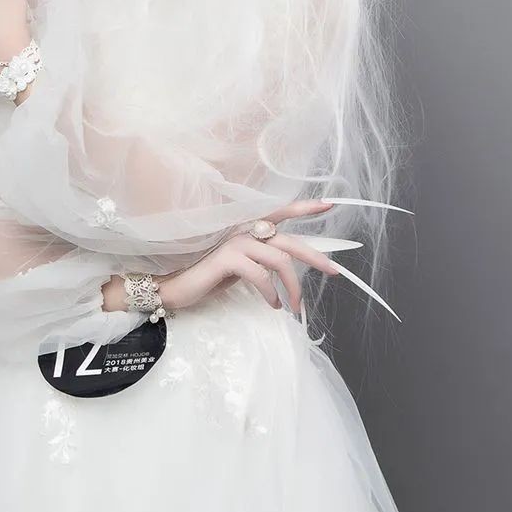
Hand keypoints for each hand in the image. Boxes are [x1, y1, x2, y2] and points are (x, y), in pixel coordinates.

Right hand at [160, 199, 341, 314]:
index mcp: (250, 231)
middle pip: (290, 241)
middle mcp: (245, 231)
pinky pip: (261, 275)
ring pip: (280, 260)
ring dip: (293, 287)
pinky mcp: (228, 258)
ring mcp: (236, 242)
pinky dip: (271, 293)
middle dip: (316, 256)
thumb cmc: (210, 278)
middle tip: (334, 271)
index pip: (281, 213)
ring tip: (294, 306)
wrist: (176, 287)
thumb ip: (263, 261)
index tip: (328, 205)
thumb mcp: (243, 267)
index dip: (304, 208)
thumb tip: (289, 271)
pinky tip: (273, 304)